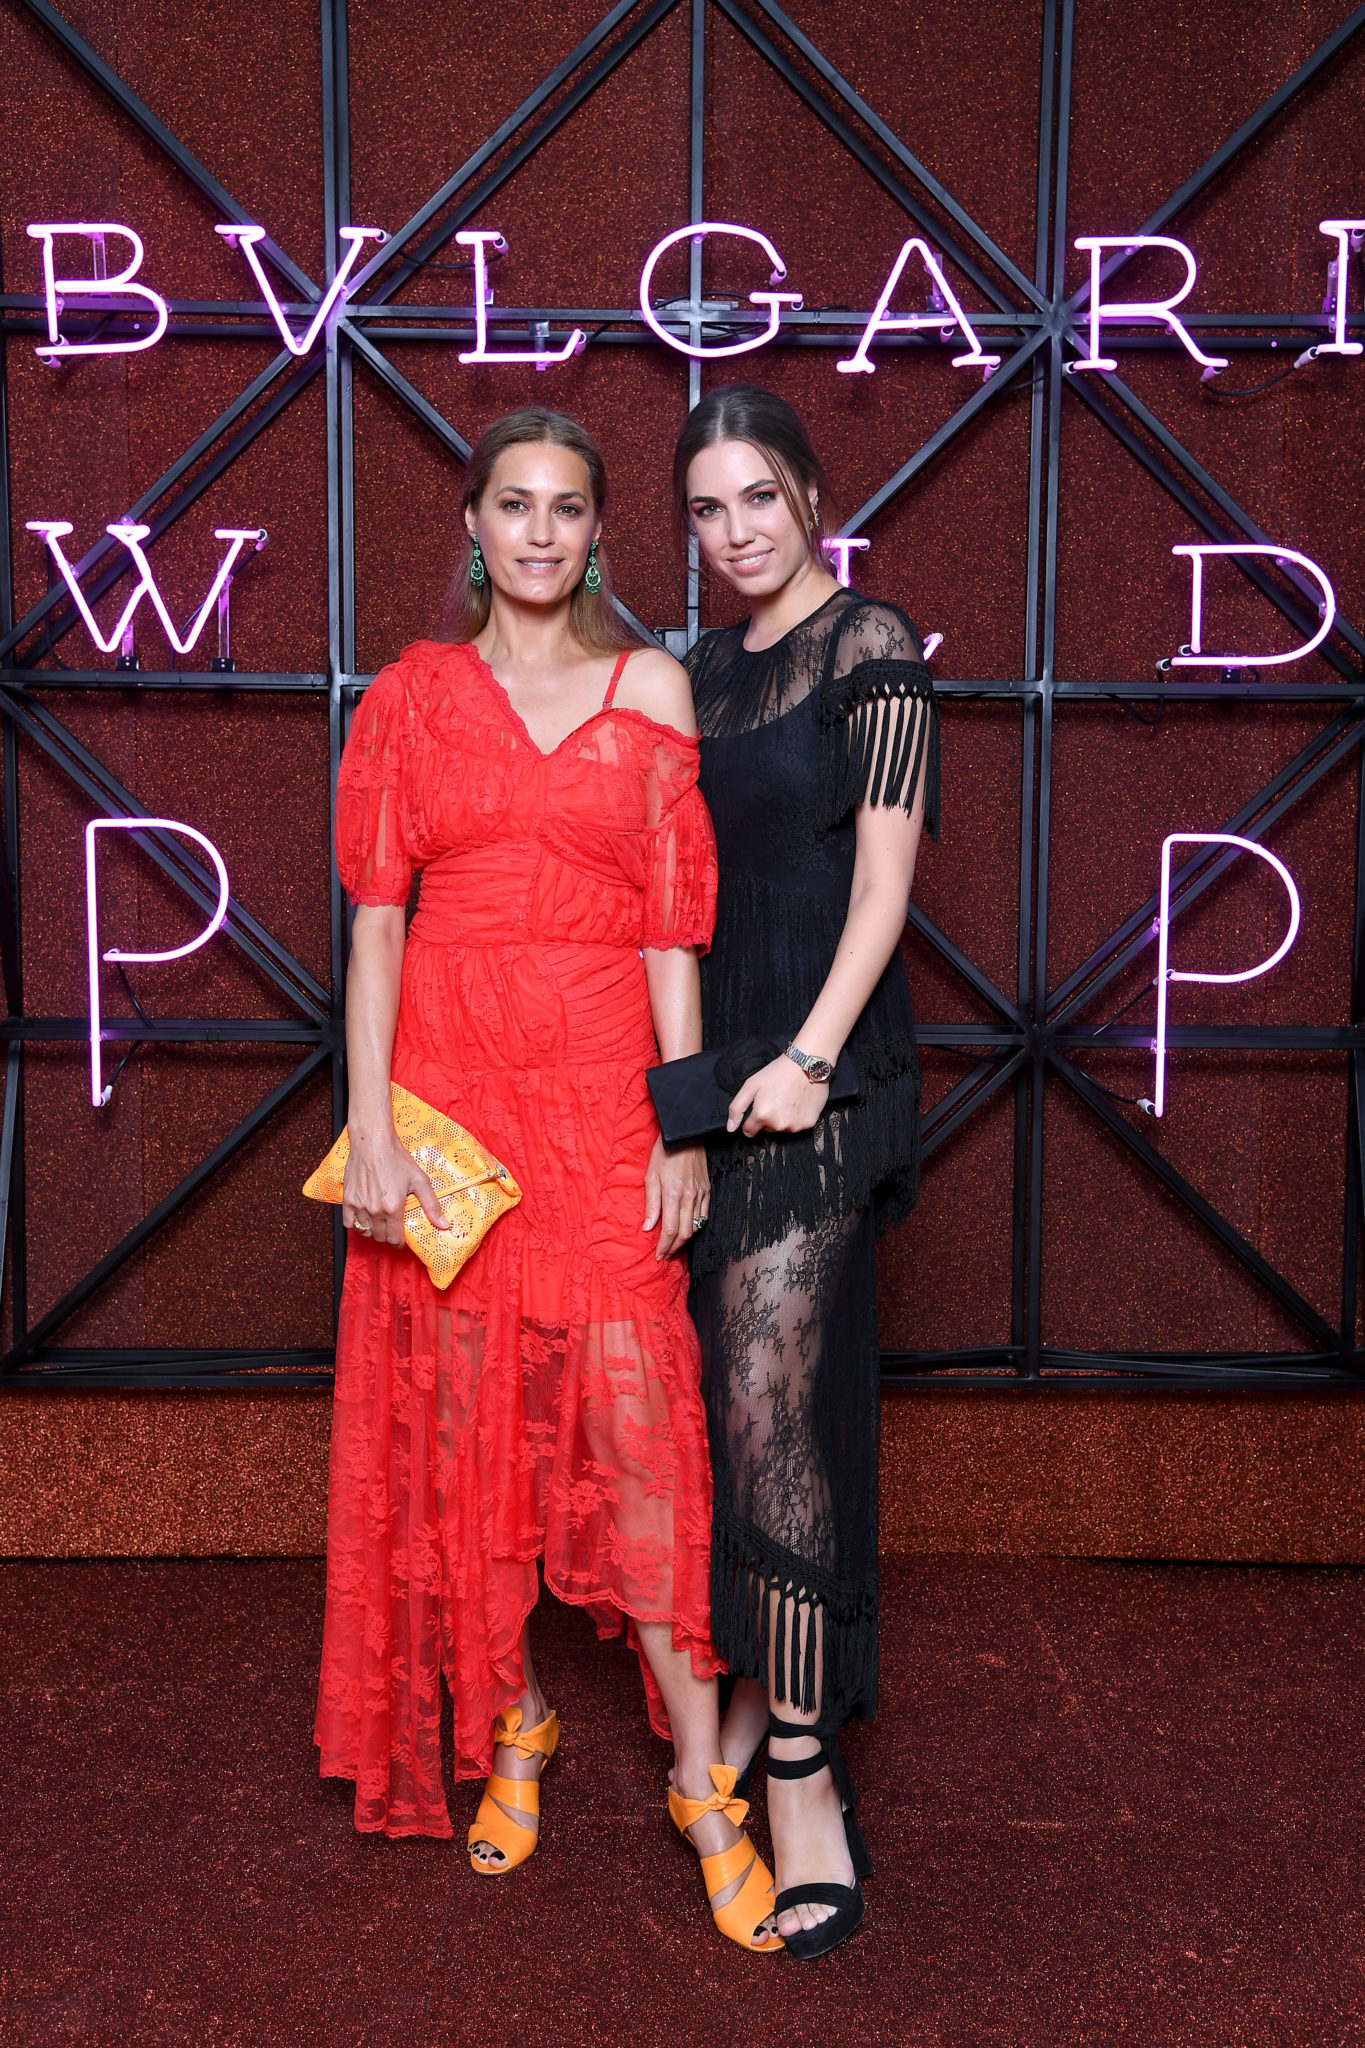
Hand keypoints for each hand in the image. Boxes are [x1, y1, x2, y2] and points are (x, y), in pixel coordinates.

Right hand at [342, 1126, 447, 1244]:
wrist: (373, 1143)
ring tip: (380, 1223)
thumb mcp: (420, 1180)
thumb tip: (444, 1224)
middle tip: (393, 1229)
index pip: (394, 1238)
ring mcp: (359, 1205)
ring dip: (373, 1231)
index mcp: (392, 1208)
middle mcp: (374, 1210)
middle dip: (387, 1236)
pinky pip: (348, 1223)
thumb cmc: (396, 1158)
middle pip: (380, 1237)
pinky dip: (356, 1224)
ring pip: (365, 1231)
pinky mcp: (348, 1199)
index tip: (401, 1240)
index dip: (399, 1242)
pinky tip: (364, 1218)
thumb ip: (431, 1205)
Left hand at [644, 1135, 708, 1260]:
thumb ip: (650, 1204)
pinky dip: (696, 1227)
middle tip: (665, 1254)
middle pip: (684, 1233)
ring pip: (696, 1227)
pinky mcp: (707, 1190)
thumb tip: (648, 1227)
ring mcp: (701, 1194)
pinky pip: (704, 1216)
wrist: (685, 1135)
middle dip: (674, 1248)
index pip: (670, 1230)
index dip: (664, 1247)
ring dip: (685, 1240)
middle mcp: (690, 1198)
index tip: (658, 1255)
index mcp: (673, 1195)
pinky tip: (687, 1229)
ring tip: (674, 1245)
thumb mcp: (650, 1176)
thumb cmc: (664, 1153)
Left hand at [727, 1055, 828, 1137]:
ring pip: (782, 1128)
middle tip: (775, 1099)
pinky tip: (798, 1103)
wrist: (806, 1065)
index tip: (758, 1110)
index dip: (751, 1121)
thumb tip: (730, 1128)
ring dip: (782, 1118)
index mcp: (762, 1115)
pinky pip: (797, 1126)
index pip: (749, 1131)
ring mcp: (794, 1126)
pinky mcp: (808, 1124)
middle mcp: (778, 1124)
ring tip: (787, 1099)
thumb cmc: (779, 1072)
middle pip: (766, 1129)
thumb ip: (737, 1108)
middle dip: (768, 1118)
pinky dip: (796, 1117)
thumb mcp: (751, 1085)